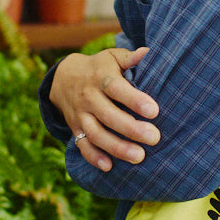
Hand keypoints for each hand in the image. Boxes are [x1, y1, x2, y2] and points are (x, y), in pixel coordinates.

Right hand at [49, 46, 159, 171]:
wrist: (64, 78)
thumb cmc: (100, 67)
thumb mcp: (113, 58)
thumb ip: (131, 58)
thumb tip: (149, 52)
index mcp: (101, 77)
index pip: (117, 88)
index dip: (134, 100)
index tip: (154, 111)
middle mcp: (89, 97)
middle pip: (108, 115)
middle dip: (131, 129)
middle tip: (154, 138)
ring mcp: (80, 115)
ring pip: (96, 134)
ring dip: (116, 147)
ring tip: (139, 157)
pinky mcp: (75, 129)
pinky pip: (82, 145)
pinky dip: (94, 157)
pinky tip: (109, 167)